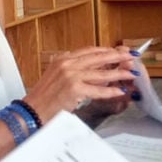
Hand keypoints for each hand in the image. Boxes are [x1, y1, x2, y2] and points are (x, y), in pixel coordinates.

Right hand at [21, 46, 135, 115]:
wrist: (30, 111)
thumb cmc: (43, 98)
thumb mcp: (56, 77)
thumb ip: (71, 70)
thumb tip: (93, 70)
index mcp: (62, 58)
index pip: (89, 50)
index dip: (106, 50)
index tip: (118, 51)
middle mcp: (67, 64)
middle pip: (98, 57)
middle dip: (117, 57)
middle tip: (131, 56)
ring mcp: (70, 76)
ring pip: (101, 73)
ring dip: (119, 73)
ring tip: (131, 73)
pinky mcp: (74, 90)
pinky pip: (98, 90)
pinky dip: (110, 91)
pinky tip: (120, 91)